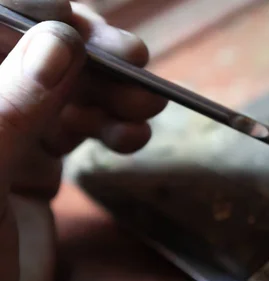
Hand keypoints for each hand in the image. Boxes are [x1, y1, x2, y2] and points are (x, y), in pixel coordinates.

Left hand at [0, 1, 166, 280]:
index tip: (85, 30)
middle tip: (139, 64)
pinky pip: (78, 129)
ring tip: (148, 107)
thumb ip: (10, 107)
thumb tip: (62, 41)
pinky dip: (111, 127)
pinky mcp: (34, 166)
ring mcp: (4, 136)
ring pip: (64, 90)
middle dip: (89, 56)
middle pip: (35, 56)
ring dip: (111, 93)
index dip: (39, 21)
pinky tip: (132, 138)